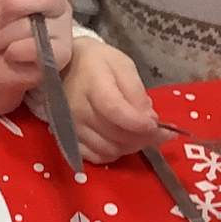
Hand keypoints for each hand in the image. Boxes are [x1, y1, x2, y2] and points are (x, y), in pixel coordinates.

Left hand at [0, 0, 75, 106]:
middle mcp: (60, 8)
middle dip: (13, 6)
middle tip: (0, 17)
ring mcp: (63, 33)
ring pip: (31, 26)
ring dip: (4, 35)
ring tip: (1, 42)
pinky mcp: (60, 57)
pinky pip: (32, 48)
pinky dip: (11, 52)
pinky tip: (11, 56)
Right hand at [63, 37, 164, 162]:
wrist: (63, 67)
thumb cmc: (97, 64)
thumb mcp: (122, 66)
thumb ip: (136, 91)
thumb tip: (149, 119)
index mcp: (92, 85)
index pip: (115, 111)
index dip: (139, 123)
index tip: (156, 125)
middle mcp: (77, 109)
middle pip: (115, 134)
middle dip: (142, 137)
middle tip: (155, 131)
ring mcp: (70, 127)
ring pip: (108, 150)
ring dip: (130, 147)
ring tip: (138, 134)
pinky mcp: (68, 139)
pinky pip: (96, 157)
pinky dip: (113, 154)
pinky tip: (120, 142)